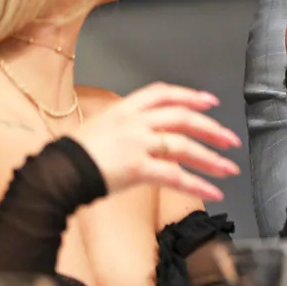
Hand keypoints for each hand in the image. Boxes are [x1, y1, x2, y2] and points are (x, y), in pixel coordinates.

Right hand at [74, 83, 240, 201]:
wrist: (57, 173)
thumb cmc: (71, 155)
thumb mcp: (99, 128)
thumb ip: (123, 127)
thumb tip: (143, 136)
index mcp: (124, 108)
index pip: (163, 93)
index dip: (189, 95)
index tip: (209, 101)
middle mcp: (134, 121)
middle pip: (182, 117)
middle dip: (210, 127)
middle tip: (230, 138)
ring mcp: (137, 142)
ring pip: (184, 145)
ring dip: (210, 158)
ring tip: (229, 168)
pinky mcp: (138, 167)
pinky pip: (175, 176)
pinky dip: (197, 185)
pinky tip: (212, 192)